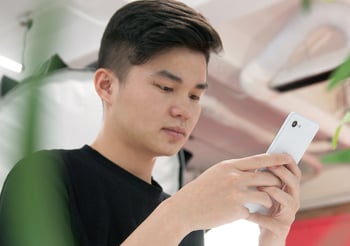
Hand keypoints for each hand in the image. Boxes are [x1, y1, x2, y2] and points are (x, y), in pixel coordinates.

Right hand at [166, 153, 293, 231]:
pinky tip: (239, 212)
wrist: (184, 208)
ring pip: (266, 195)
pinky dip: (250, 212)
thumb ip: (236, 170)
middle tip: (277, 186)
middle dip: (276, 182)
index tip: (289, 157)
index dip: (276, 158)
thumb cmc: (201, 190)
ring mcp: (236, 194)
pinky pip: (253, 211)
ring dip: (267, 200)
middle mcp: (234, 177)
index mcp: (229, 166)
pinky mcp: (236, 210)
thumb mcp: (217, 174)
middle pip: (268, 177)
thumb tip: (257, 170)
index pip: (259, 159)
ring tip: (262, 202)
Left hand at [246, 159, 300, 245]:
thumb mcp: (262, 193)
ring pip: (289, 201)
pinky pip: (271, 221)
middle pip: (294, 184)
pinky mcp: (281, 229)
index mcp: (288, 191)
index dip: (288, 163)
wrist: (266, 238)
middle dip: (283, 173)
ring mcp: (288, 216)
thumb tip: (255, 160)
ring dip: (274, 192)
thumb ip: (262, 179)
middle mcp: (292, 202)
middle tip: (270, 166)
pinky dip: (258, 216)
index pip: (294, 173)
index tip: (278, 152)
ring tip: (260, 187)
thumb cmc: (262, 212)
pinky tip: (246, 213)